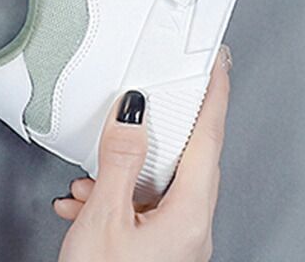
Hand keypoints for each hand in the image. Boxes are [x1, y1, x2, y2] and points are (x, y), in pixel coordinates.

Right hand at [54, 46, 231, 261]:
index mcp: (190, 212)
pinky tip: (86, 200)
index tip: (218, 62)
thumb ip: (119, 159)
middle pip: (188, 157)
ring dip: (125, 168)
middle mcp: (191, 225)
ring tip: (93, 173)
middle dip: (164, 127)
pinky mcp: (159, 249)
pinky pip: (143, 205)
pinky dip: (115, 195)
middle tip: (160, 94)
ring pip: (159, 182)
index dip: (214, 93)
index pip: (209, 137)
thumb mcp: (104, 218)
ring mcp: (177, 239)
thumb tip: (134, 112)